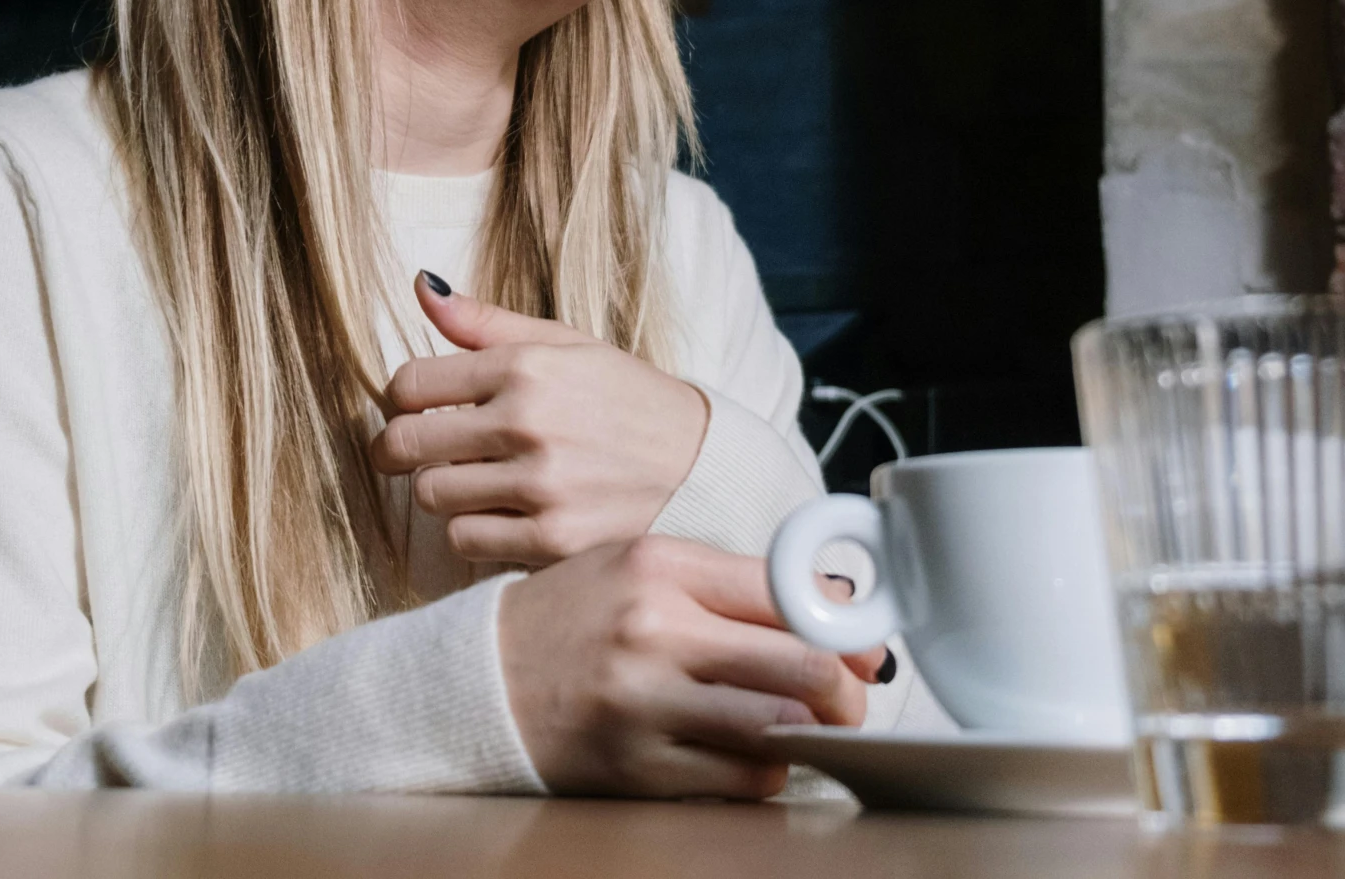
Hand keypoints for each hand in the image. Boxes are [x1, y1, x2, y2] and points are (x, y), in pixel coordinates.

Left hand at [369, 273, 709, 565]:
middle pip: (404, 445)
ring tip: (474, 479)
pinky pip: (465, 541)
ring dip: (441, 490)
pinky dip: (473, 530)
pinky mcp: (552, 542)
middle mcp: (527, 424)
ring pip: (431, 497)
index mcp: (526, 367)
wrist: (704, 466)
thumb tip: (421, 285)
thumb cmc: (626, 399)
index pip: (409, 383)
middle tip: (415, 451)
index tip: (417, 407)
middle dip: (399, 448)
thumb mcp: (567, 345)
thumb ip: (486, 322)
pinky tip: (501, 513)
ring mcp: (540, 487)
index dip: (401, 397)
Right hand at [499, 536, 886, 797]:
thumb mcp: (639, 569)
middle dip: (846, 690)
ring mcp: (645, 703)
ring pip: (779, 727)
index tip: (865, 648)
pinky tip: (749, 754)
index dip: (845, 626)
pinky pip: (739, 778)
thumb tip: (832, 608)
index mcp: (660, 566)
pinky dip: (763, 770)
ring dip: (809, 734)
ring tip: (804, 727)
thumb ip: (728, 584)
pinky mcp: (637, 766)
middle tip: (851, 700)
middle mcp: (654, 630)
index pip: (786, 590)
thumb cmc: (570, 619)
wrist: (479, 680)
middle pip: (800, 663)